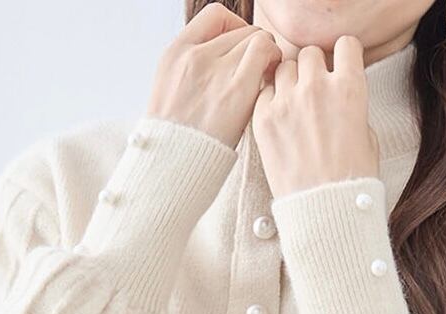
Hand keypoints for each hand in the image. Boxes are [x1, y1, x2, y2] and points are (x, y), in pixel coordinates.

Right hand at [147, 2, 282, 148]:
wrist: (174, 165)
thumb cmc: (178, 139)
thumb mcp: (171, 91)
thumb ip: (195, 69)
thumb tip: (226, 58)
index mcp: (176, 53)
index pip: (214, 17)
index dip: (235, 26)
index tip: (240, 48)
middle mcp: (195, 56)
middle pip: (240, 30)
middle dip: (254, 47)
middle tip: (259, 69)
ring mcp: (215, 71)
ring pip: (255, 38)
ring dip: (267, 53)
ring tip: (266, 75)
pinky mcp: (236, 89)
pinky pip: (264, 52)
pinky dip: (273, 60)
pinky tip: (271, 79)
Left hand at [252, 36, 379, 198]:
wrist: (324, 211)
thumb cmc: (351, 180)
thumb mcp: (367, 135)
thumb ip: (352, 105)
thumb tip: (342, 94)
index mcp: (349, 87)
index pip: (344, 44)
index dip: (342, 55)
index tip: (338, 66)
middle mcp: (317, 88)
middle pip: (310, 53)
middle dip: (313, 67)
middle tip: (312, 88)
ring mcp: (287, 102)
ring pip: (284, 67)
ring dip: (289, 80)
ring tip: (293, 103)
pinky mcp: (264, 119)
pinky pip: (264, 92)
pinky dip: (270, 100)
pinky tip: (278, 117)